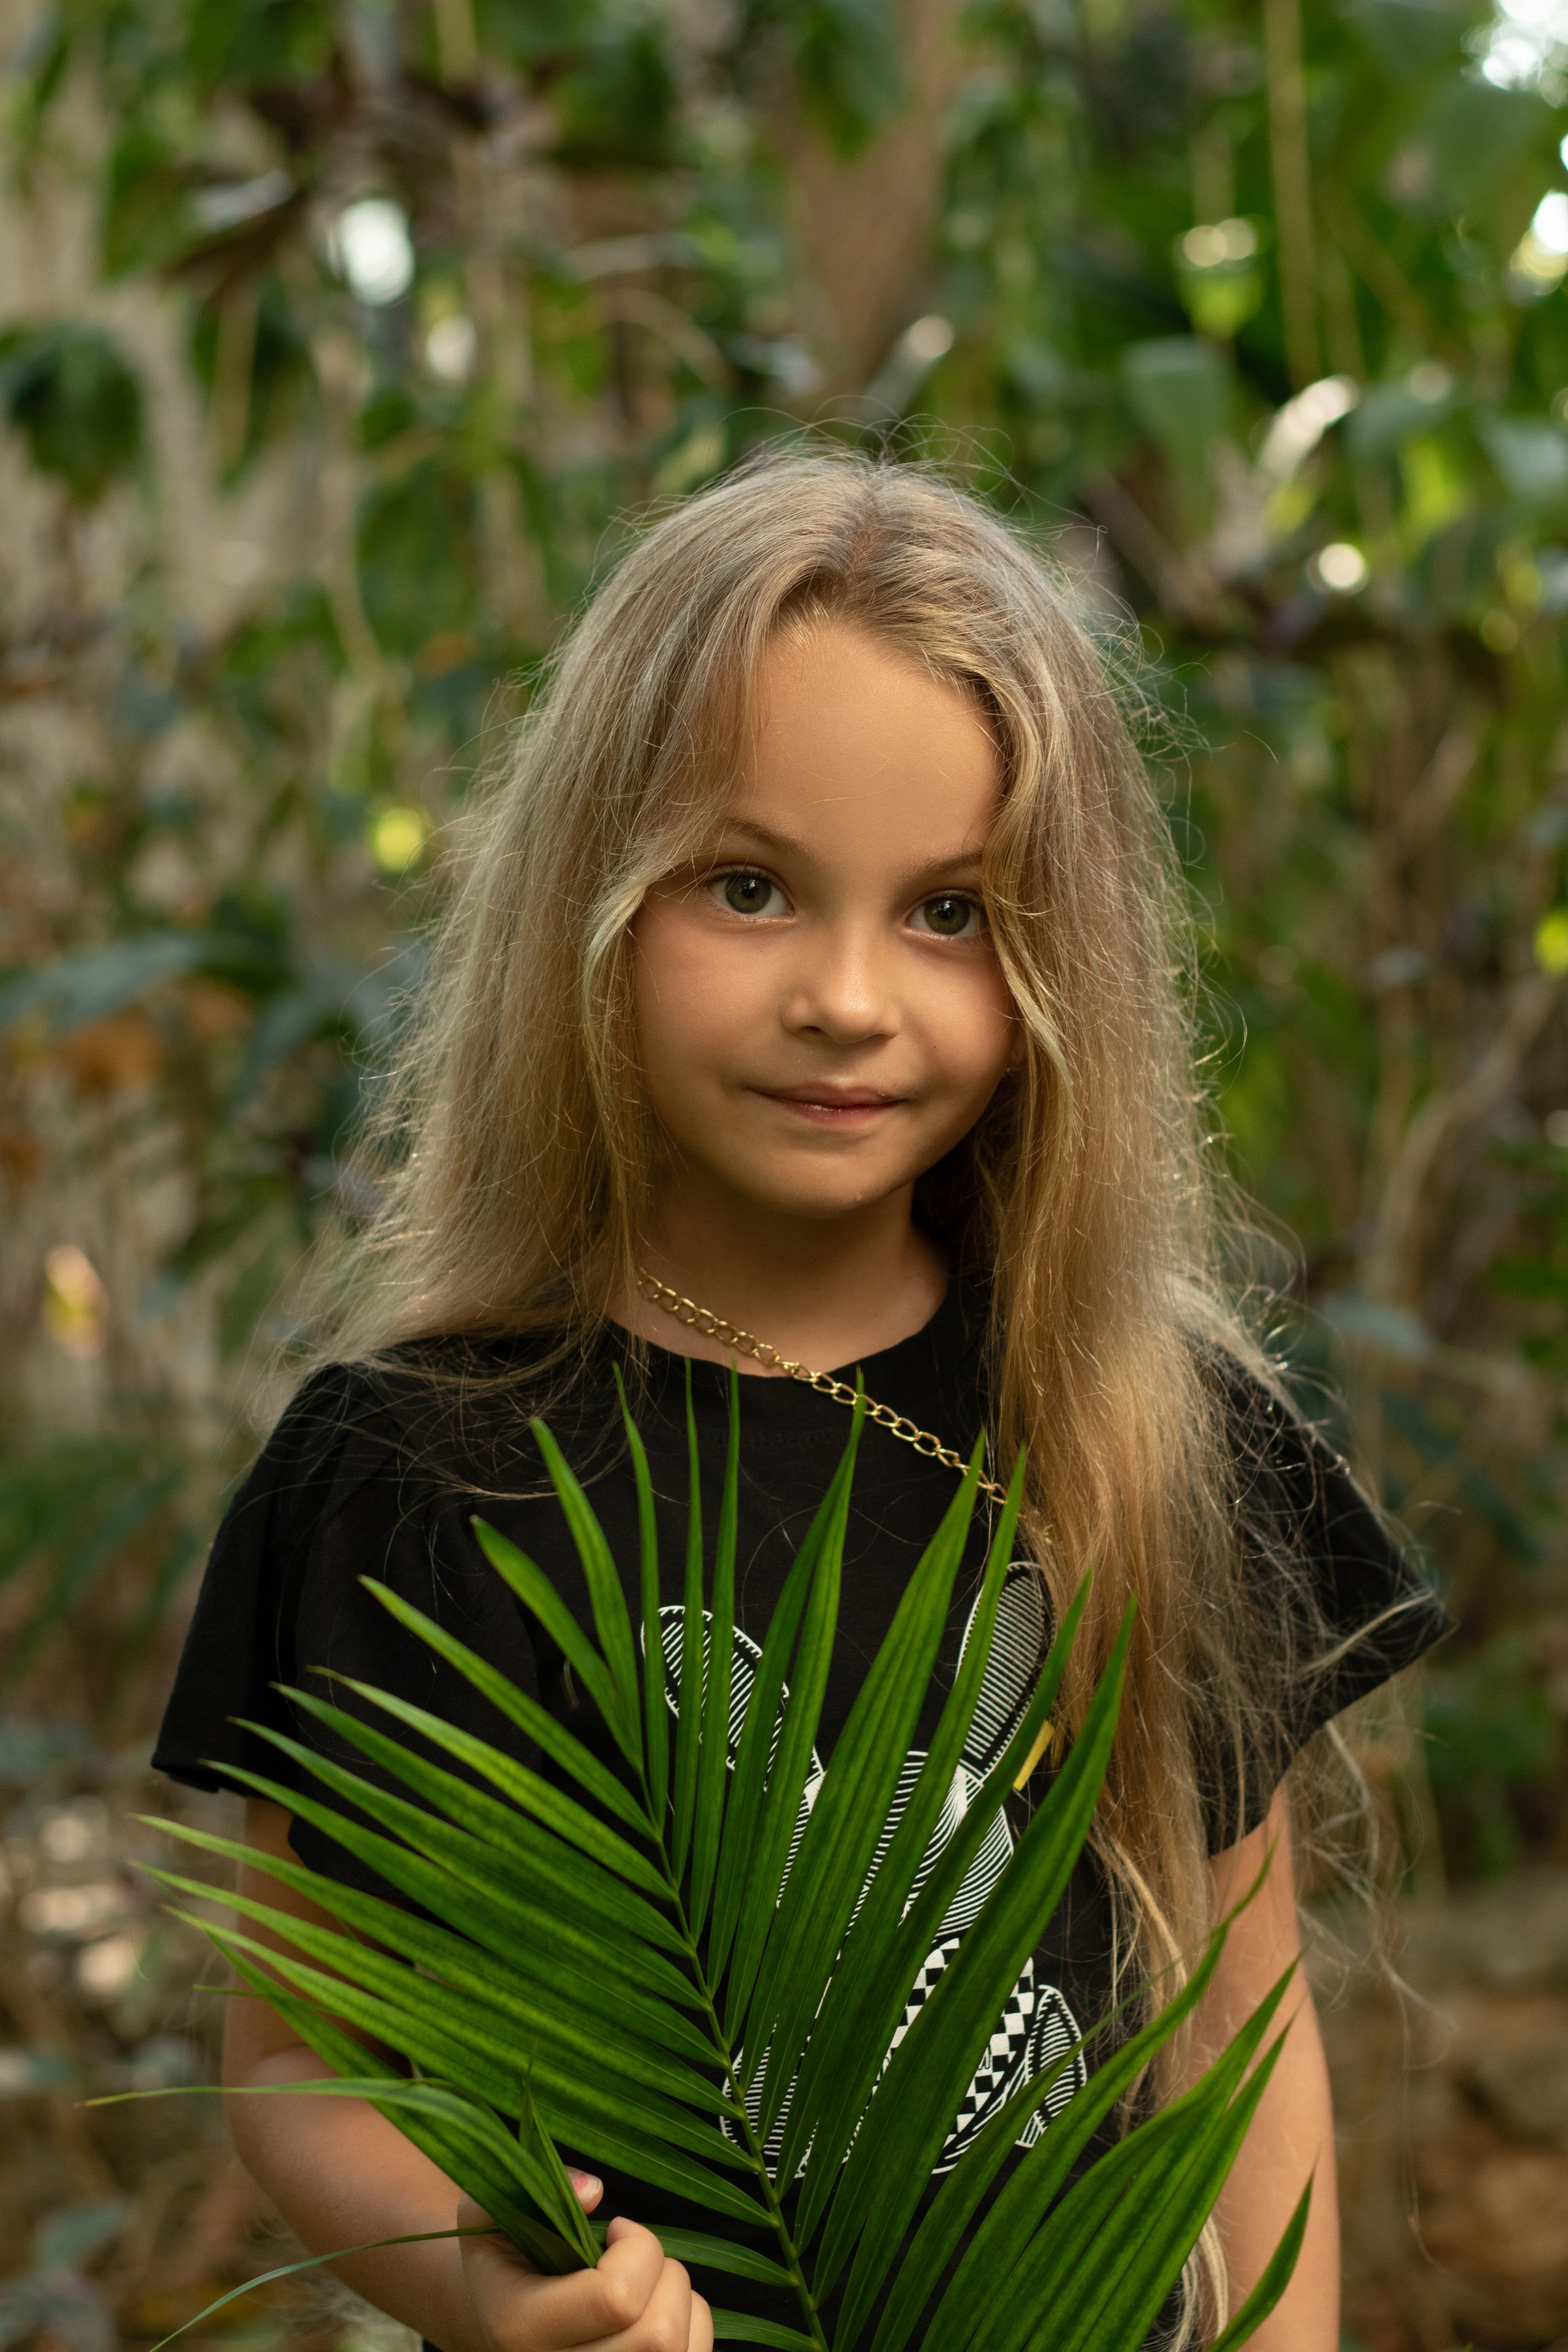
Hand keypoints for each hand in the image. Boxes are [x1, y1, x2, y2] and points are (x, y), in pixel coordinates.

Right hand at [457, 2185, 713, 2351]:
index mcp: (518, 2328)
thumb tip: (592, 2191)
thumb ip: (537, 2190)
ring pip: (680, 2349)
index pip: (616, 2298)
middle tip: (633, 2254)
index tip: (617, 2229)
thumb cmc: (500, 2256)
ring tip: (642, 2282)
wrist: (492, 2314)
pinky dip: (691, 2324)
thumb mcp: (493, 2210)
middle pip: (659, 2333)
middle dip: (664, 2271)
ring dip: (680, 2299)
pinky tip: (654, 2309)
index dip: (638, 2247)